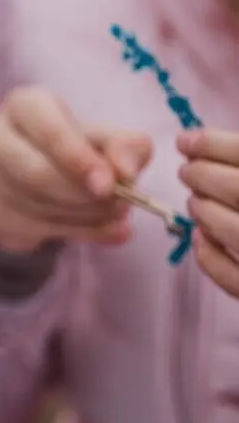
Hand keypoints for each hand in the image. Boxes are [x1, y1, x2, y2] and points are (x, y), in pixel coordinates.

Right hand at [0, 86, 151, 251]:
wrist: (30, 181)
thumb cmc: (71, 150)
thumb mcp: (104, 141)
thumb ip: (125, 147)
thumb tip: (126, 171)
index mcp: (25, 105)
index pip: (48, 129)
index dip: (78, 158)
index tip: (109, 185)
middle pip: (37, 174)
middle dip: (86, 197)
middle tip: (121, 206)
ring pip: (38, 206)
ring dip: (85, 218)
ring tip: (113, 217)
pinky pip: (34, 229)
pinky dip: (76, 233)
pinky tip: (96, 229)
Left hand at [178, 129, 238, 296]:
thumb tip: (217, 147)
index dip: (215, 145)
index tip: (188, 141)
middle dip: (204, 176)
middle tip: (187, 171)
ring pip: (235, 231)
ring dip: (206, 212)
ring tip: (196, 201)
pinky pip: (238, 280)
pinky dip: (212, 259)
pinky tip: (202, 238)